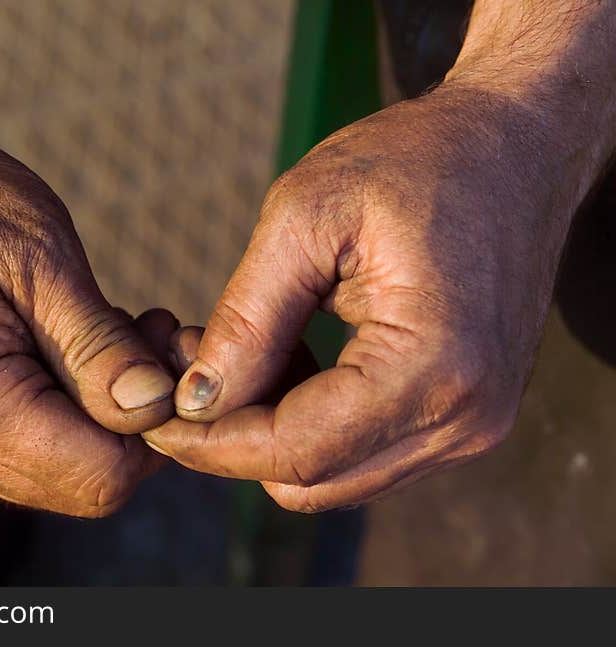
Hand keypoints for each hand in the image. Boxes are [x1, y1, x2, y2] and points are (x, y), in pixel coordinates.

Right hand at [0, 112, 177, 516]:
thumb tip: (157, 408)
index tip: (168, 358)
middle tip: (149, 336)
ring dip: (96, 412)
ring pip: (51, 469)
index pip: (99, 476)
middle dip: (130, 421)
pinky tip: (64, 343)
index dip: (154, 430)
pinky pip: (15, 446)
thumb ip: (100, 350)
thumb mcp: (41, 261)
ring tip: (108, 328)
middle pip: (78, 483)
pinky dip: (57, 407)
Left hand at [144, 82, 597, 510]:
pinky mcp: (464, 416)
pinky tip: (291, 357)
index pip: (294, 451)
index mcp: (432, 368)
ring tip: (243, 351)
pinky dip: (311, 422)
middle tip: (191, 366)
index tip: (152, 415)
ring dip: (271, 432)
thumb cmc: (414, 161)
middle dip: (233, 439)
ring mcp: (472, 426)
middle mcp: (464, 418)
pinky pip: (363, 451)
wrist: (514, 146)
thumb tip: (195, 402)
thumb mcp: (306, 216)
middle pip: (311, 481)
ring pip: (334, 476)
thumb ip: (247, 320)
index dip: (209, 443)